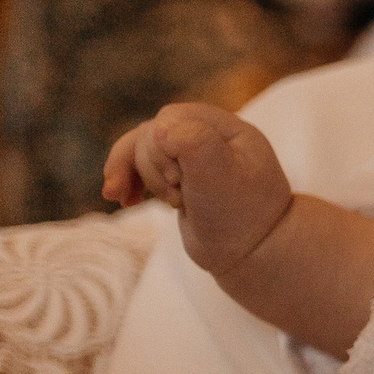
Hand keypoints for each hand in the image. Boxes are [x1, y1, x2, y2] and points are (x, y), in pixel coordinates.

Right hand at [103, 102, 292, 275]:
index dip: (162, 148)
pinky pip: (141, 167)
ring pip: (142, 150)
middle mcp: (211, 137)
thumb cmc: (241, 216)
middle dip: (153, 168)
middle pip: (152, 134)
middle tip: (179, 199)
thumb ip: (195, 144)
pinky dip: (126, 180)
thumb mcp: (221, 177)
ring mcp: (194, 158)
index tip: (178, 181)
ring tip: (138, 202)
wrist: (253, 254)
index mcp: (228, 129)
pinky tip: (120, 200)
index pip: (171, 118)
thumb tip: (160, 127)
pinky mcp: (180, 178)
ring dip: (137, 176)